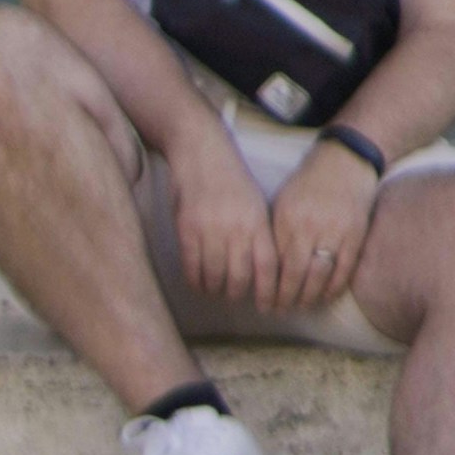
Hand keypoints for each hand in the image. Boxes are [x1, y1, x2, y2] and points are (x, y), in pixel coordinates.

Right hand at [166, 125, 279, 318]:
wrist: (200, 148)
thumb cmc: (230, 177)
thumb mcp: (254, 203)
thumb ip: (259, 235)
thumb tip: (263, 273)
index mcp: (257, 221)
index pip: (268, 268)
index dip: (268, 294)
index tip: (266, 307)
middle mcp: (236, 227)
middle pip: (240, 279)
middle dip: (237, 295)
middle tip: (234, 297)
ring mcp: (210, 228)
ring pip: (214, 278)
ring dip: (215, 291)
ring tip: (215, 291)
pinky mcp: (186, 228)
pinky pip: (191, 268)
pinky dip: (195, 282)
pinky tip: (198, 283)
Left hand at [266, 135, 375, 318]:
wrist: (345, 160)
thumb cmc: (309, 182)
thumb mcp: (284, 201)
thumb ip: (276, 233)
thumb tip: (264, 267)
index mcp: (287, 218)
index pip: (273, 263)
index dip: (268, 288)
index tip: (264, 302)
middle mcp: (308, 226)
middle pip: (294, 275)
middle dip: (285, 300)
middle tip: (280, 312)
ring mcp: (333, 232)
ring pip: (318, 278)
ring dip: (308, 299)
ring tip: (300, 307)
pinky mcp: (355, 236)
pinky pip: (343, 272)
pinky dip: (333, 290)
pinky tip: (324, 298)